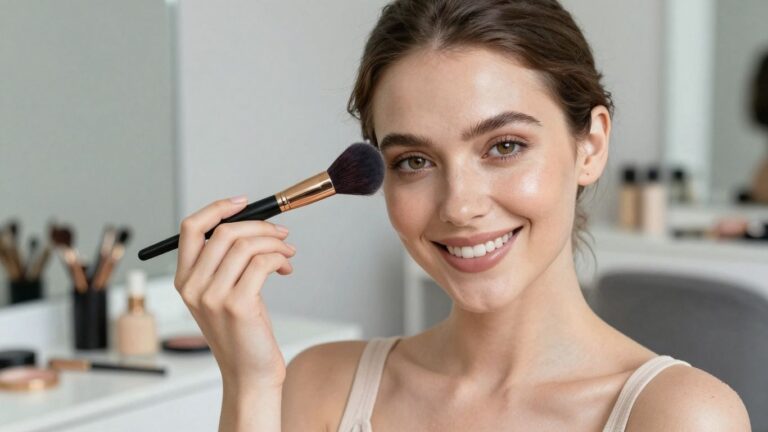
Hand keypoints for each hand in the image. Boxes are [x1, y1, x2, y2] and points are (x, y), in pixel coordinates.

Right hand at [173, 196, 295, 387]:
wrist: (250, 374)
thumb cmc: (243, 332)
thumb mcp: (224, 293)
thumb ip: (227, 262)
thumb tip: (253, 224)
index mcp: (184, 280)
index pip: (191, 228)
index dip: (218, 208)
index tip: (244, 202)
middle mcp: (193, 287)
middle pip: (225, 232)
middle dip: (260, 226)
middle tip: (281, 233)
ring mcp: (213, 296)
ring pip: (246, 246)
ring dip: (275, 242)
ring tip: (287, 253)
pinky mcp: (238, 305)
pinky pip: (262, 263)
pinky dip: (279, 258)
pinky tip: (286, 268)